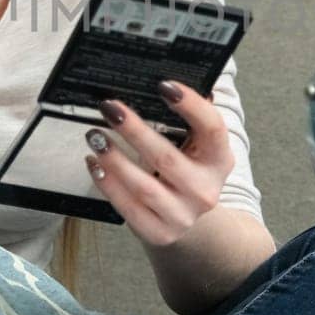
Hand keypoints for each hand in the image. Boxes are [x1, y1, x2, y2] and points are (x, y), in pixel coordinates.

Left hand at [83, 81, 235, 247]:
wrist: (185, 219)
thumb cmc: (186, 170)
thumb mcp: (196, 146)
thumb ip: (189, 117)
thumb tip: (168, 82)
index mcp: (219, 160)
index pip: (213, 128)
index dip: (191, 105)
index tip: (163, 85)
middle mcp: (205, 190)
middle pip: (167, 158)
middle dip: (135, 130)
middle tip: (110, 108)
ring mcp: (182, 216)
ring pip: (143, 186)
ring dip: (115, 159)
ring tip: (95, 136)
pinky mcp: (159, 232)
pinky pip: (127, 207)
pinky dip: (108, 183)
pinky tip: (95, 163)